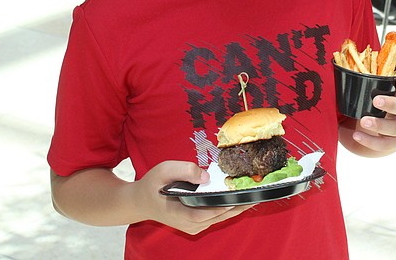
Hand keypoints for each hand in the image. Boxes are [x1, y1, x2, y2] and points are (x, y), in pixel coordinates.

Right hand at [137, 160, 253, 234]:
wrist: (142, 202)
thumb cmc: (153, 185)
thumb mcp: (164, 170)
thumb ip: (184, 170)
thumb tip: (206, 176)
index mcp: (178, 212)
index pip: (203, 213)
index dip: (220, 208)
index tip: (236, 200)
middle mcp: (188, 223)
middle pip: (216, 217)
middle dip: (236, 207)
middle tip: (254, 196)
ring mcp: (192, 226)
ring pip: (218, 219)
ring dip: (235, 208)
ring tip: (252, 197)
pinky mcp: (196, 224)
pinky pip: (215, 218)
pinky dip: (227, 209)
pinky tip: (238, 199)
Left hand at [348, 75, 395, 154]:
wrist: (391, 132)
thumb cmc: (383, 108)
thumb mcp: (380, 95)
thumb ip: (369, 87)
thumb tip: (340, 76)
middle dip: (391, 104)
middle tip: (376, 100)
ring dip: (379, 124)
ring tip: (364, 121)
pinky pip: (385, 144)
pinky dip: (370, 141)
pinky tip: (357, 136)